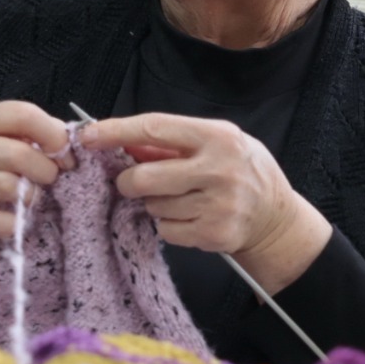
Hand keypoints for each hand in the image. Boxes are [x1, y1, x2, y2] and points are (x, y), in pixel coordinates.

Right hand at [0, 101, 70, 288]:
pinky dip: (12, 224)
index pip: (22, 115)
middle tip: (49, 178)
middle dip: (46, 170)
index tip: (65, 153)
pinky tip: (12, 219)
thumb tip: (65, 141)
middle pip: (19, 154)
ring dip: (30, 196)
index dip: (53, 135)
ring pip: (10, 187)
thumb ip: (21, 131)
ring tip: (27, 196)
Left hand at [81, 113, 329, 293]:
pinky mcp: (215, 235)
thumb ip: (173, 143)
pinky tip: (191, 218)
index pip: (154, 129)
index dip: (115, 132)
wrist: (276, 217)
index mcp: (218, 137)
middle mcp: (219, 169)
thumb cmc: (241, 172)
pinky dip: (169, 226)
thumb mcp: (217, 143)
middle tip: (132, 183)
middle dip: (129, 182)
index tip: (88, 136)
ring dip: (155, 204)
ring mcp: (218, 205)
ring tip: (182, 199)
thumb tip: (121, 142)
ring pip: (153, 207)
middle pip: (144, 177)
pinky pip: (166, 231)